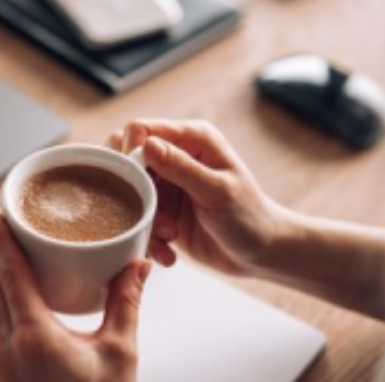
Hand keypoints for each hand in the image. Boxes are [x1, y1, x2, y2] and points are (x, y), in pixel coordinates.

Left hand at [0, 212, 151, 381]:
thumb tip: (138, 266)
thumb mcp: (119, 353)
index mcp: (35, 336)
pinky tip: (9, 292)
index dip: (1, 241)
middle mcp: (8, 349)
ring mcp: (1, 363)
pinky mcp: (4, 374)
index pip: (10, 276)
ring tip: (0, 248)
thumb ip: (126, 304)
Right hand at [108, 119, 295, 276]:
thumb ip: (182, 167)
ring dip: (143, 217)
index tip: (139, 183)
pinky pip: (136, 216)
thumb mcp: (217, 191)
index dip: (131, 152)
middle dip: (132, 189)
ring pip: (128, 190)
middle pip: (126, 156)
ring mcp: (167, 182)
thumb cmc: (248, 217)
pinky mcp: (162, 208)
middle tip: (150, 211)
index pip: (141, 129)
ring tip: (170, 235)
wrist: (258, 254)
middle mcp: (176, 155)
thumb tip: (146, 144)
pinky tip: (167, 251)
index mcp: (193, 139)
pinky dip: (148, 237)